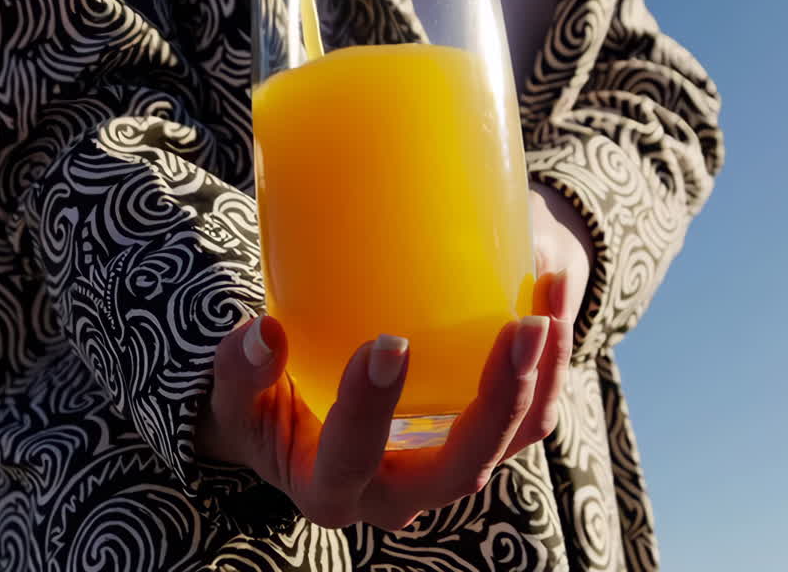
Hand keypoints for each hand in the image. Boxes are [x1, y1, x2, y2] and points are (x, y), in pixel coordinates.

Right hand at [194, 186, 590, 529]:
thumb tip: (261, 334)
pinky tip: (548, 291)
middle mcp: (398, 496)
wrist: (303, 433)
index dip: (371, 410)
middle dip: (501, 401)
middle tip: (521, 326)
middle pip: (464, 468)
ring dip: (543, 376)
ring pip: (514, 441)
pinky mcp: (478, 442)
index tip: (386, 343)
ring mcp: (446, 472)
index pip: (351, 460)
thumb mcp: (237, 400)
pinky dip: (549, 361)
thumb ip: (239, 373)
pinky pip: (528, 412)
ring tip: (550, 300)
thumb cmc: (263, 410)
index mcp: (330, 490)